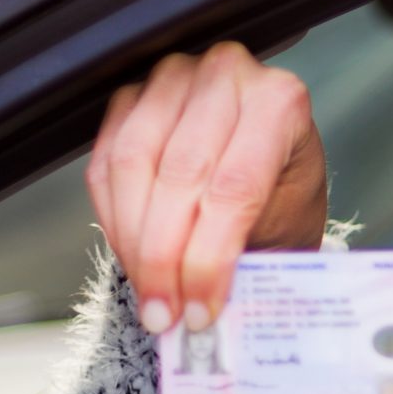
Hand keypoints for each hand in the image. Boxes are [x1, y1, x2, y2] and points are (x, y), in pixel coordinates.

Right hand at [86, 41, 327, 334]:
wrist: (267, 174)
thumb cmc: (284, 198)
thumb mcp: (287, 227)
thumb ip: (253, 261)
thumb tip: (211, 318)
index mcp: (280, 101)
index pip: (234, 187)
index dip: (209, 259)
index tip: (200, 312)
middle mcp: (226, 75)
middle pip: (180, 176)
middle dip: (166, 259)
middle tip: (166, 315)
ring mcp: (173, 80)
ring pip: (132, 167)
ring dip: (134, 243)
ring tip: (149, 297)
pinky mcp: (130, 99)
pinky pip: (105, 164)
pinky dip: (114, 221)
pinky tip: (133, 260)